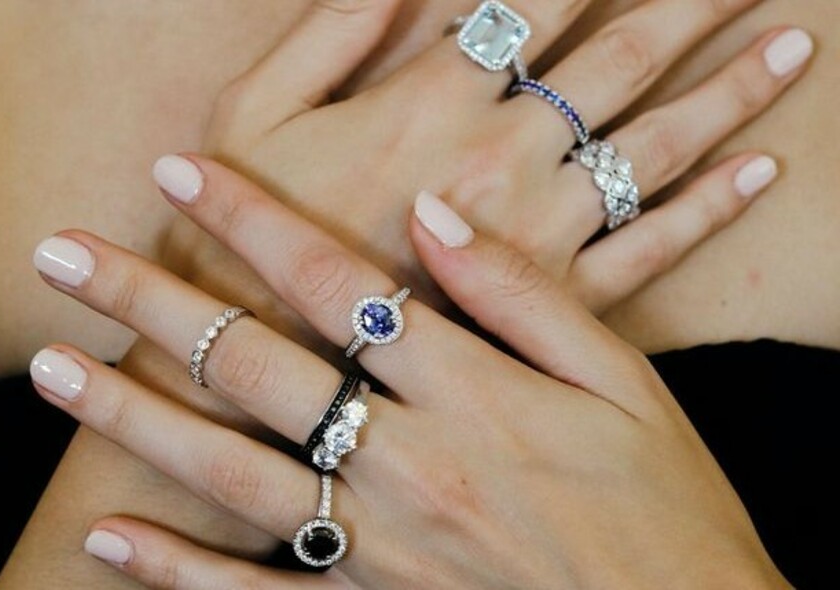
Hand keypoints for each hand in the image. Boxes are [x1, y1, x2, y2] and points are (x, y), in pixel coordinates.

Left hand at [31, 157, 789, 588]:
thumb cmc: (664, 507)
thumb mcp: (623, 382)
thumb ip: (523, 297)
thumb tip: (434, 221)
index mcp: (474, 396)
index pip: (337, 284)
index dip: (253, 220)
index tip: (184, 173)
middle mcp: (411, 465)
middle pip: (258, 366)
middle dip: (156, 301)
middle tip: (67, 257)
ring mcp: (383, 547)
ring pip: (233, 472)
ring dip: (135, 418)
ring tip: (52, 371)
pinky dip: (179, 571)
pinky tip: (110, 537)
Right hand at [167, 0, 807, 331]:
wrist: (253, 371)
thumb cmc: (242, 238)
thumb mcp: (252, 111)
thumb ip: (328, 31)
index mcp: (432, 100)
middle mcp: (503, 156)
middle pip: (621, 58)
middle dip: (688, 1)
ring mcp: (540, 231)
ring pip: (658, 146)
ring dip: (731, 88)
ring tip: (793, 45)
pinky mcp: (554, 303)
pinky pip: (651, 249)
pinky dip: (710, 209)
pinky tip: (758, 172)